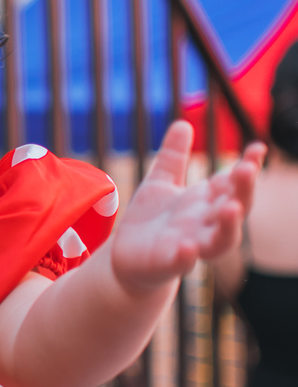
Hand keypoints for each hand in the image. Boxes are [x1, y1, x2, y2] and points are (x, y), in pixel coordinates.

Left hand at [111, 120, 265, 293]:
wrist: (127, 259)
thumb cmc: (151, 221)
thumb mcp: (159, 183)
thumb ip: (172, 157)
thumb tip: (183, 123)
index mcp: (205, 203)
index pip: (232, 184)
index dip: (248, 167)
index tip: (258, 147)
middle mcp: (205, 224)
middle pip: (235, 208)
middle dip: (243, 190)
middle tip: (246, 169)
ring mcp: (190, 245)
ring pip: (221, 240)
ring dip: (229, 226)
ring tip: (232, 208)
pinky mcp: (168, 263)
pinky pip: (183, 262)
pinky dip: (187, 256)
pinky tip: (188, 247)